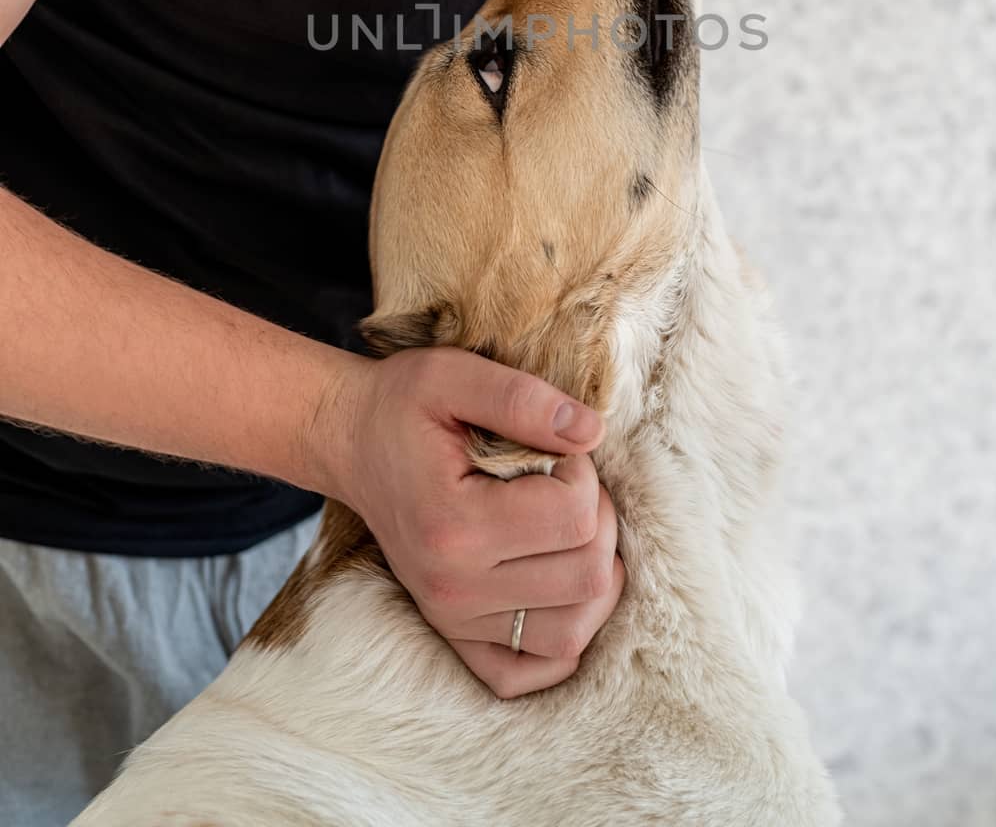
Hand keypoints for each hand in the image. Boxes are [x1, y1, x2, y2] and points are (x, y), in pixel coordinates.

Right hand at [329, 346, 624, 697]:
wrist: (351, 442)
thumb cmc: (402, 405)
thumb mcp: (454, 375)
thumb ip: (523, 399)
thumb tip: (592, 432)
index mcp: (454, 525)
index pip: (575, 516)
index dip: (582, 472)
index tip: (551, 448)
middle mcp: (453, 588)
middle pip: (586, 575)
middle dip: (596, 517)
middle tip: (563, 480)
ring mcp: (454, 620)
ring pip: (574, 628)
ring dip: (592, 572)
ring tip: (564, 525)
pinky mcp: (457, 635)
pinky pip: (534, 669)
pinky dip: (563, 632)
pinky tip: (558, 581)